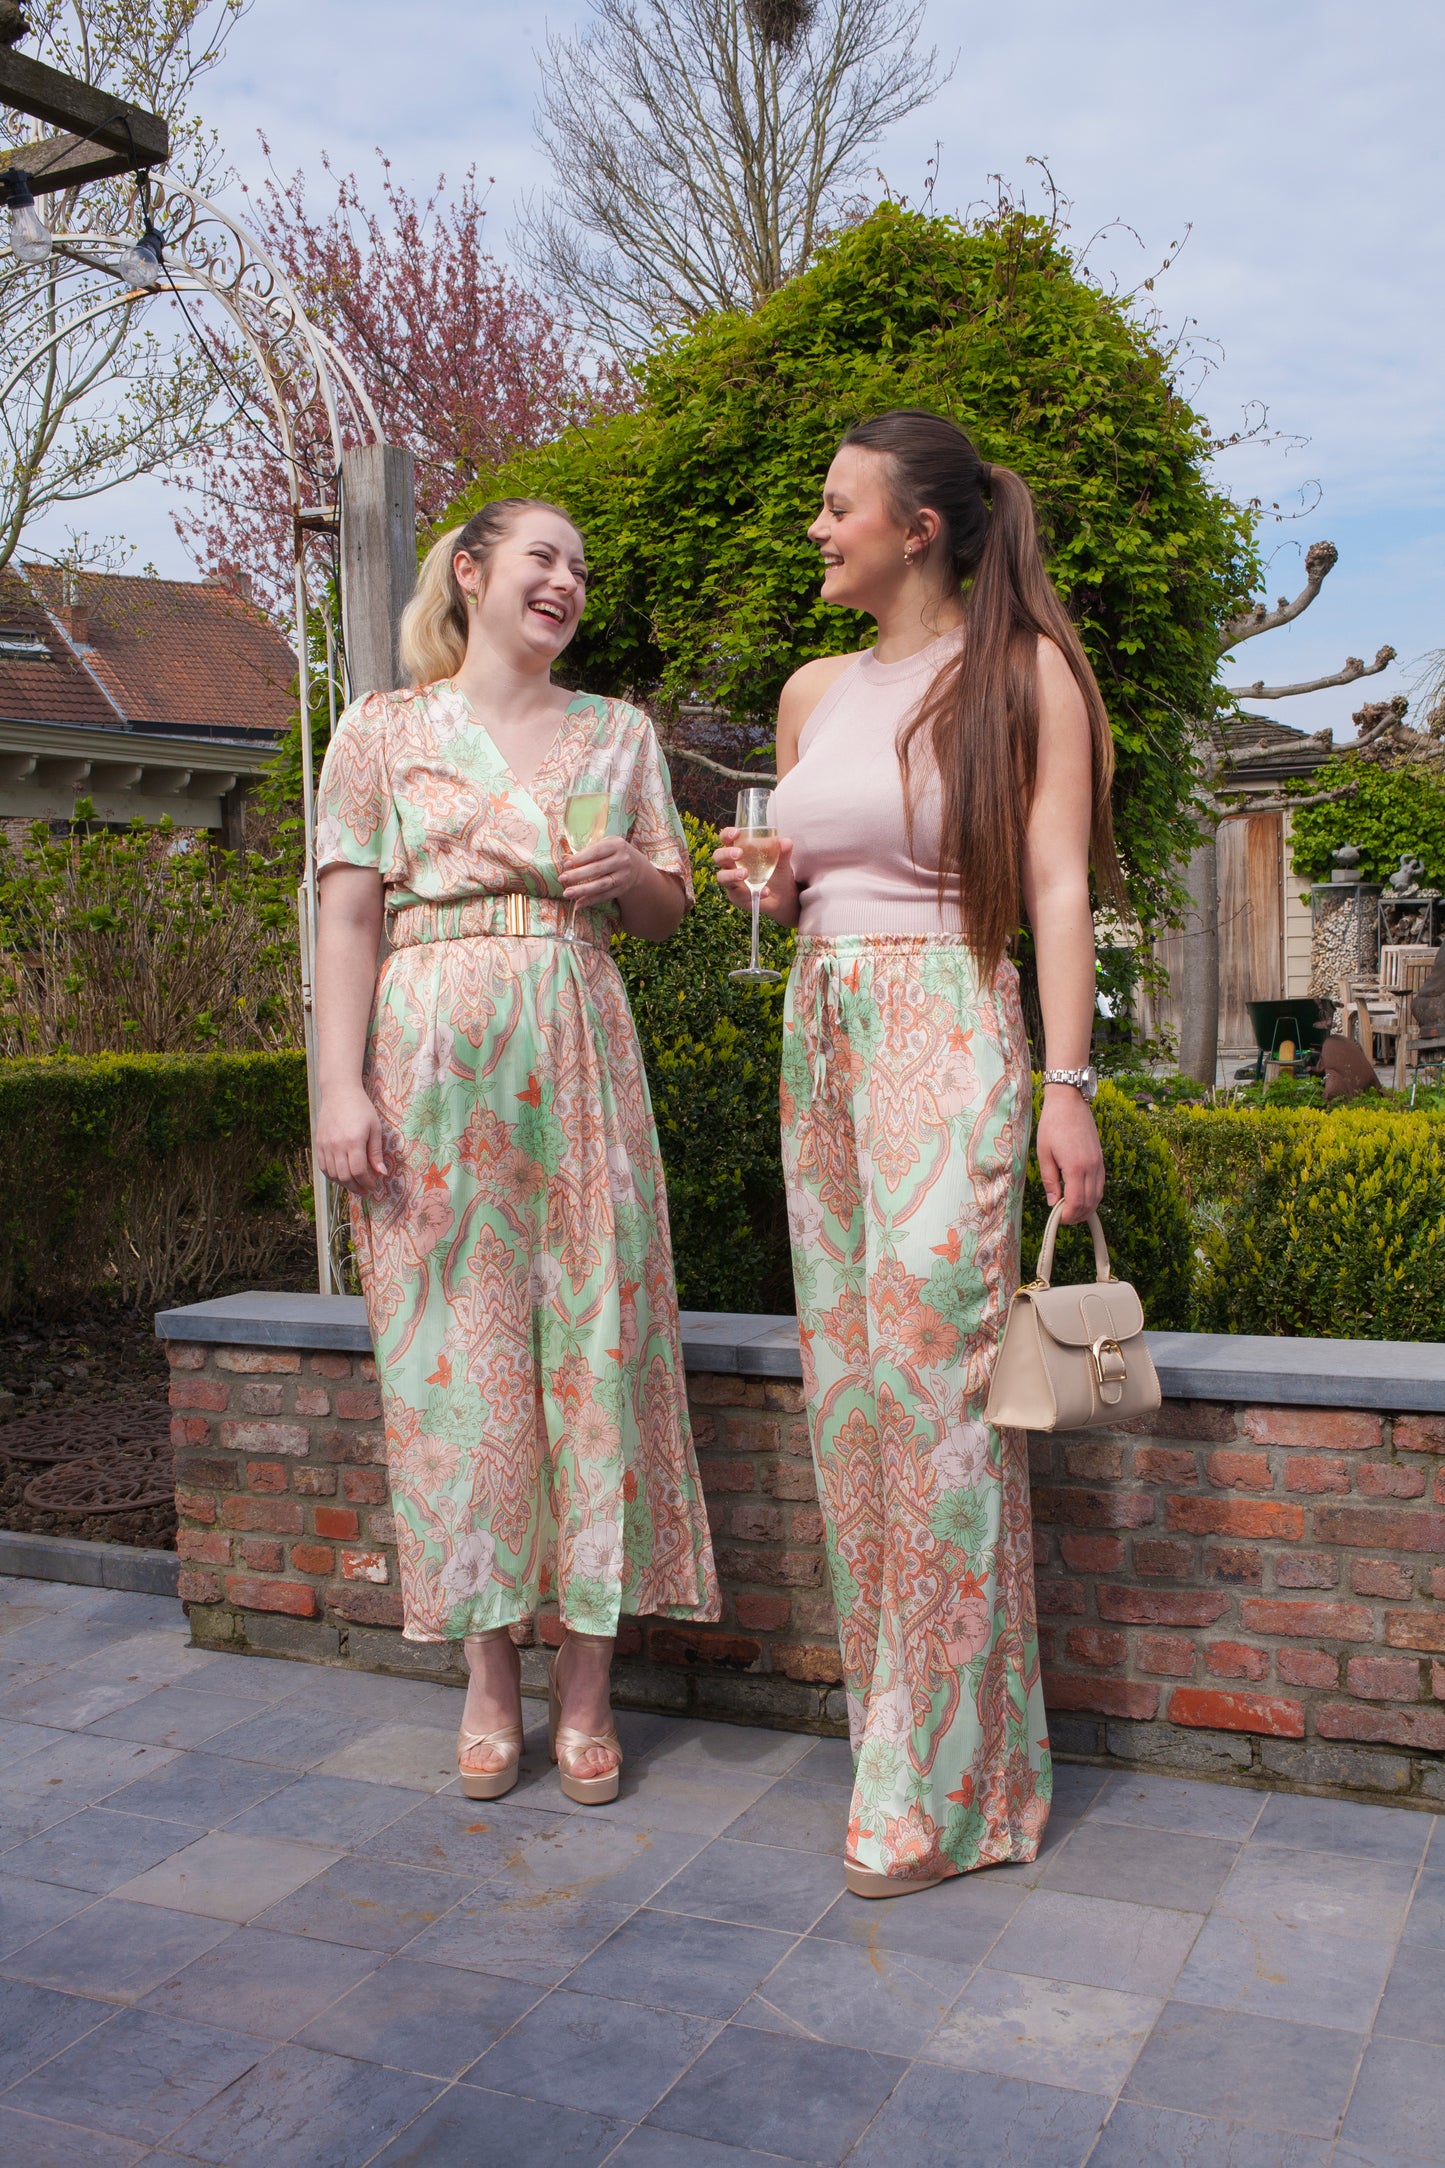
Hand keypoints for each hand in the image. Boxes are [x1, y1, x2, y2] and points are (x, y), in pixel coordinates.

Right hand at [316, 1085, 388, 1196]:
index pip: (359, 1171)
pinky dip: (332, 1176)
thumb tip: (381, 1173)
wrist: (339, 1093)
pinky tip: (341, 1177)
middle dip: (357, 1188)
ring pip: (333, 1174)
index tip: (374, 1186)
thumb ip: (376, 1152)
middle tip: (365, 1191)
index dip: (367, 1182)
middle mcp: (337, 1145)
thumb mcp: (374, 1128)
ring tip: (355, 1185)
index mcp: (353, 1141)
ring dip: (344, 1184)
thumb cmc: (361, 1108)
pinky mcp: (318, 1144)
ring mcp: (325, 1145)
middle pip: (345, 1176)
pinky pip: (323, 1167)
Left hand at [557, 834, 646, 906]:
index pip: (596, 852)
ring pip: (601, 885)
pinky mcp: (621, 889)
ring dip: (583, 890)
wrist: (636, 866)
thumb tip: (565, 858)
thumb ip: (586, 851)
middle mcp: (622, 860)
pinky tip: (578, 904)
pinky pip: (604, 896)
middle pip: (597, 869)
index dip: (581, 858)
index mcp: (616, 845)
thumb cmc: (613, 853)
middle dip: (578, 875)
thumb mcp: (604, 845)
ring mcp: (623, 876)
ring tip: (567, 893)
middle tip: (562, 878)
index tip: (566, 864)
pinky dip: (590, 901)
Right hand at [713, 828, 798, 922]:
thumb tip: (786, 842)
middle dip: (726, 853)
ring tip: (745, 873)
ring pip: (722, 877)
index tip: (736, 833)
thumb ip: (783, 851)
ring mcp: (731, 881)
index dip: (727, 834)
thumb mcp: (782, 861)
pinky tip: (766, 891)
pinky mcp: (737, 897)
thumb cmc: (776, 872)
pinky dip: (753, 892)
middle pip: (718, 856)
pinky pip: (739, 895)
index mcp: (738, 850)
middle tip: (739, 853)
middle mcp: (730, 865)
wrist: (783, 896)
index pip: (726, 839)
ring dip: (732, 874)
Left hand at [1036, 1084, 1104, 1224]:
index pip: (1077, 1202)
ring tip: (1071, 1211)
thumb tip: (1052, 1202)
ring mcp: (1099, 1163)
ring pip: (1098, 1195)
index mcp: (1076, 1167)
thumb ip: (1049, 1180)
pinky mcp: (1100, 1158)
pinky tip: (1081, 1197)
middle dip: (1077, 1215)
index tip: (1058, 1219)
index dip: (1068, 1215)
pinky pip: (1101, 1184)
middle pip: (1090, 1203)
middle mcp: (1091, 1167)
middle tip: (1063, 1218)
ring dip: (1087, 1208)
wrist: (1069, 1102)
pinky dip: (1093, 1195)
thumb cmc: (1052, 1125)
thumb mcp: (1044, 1153)